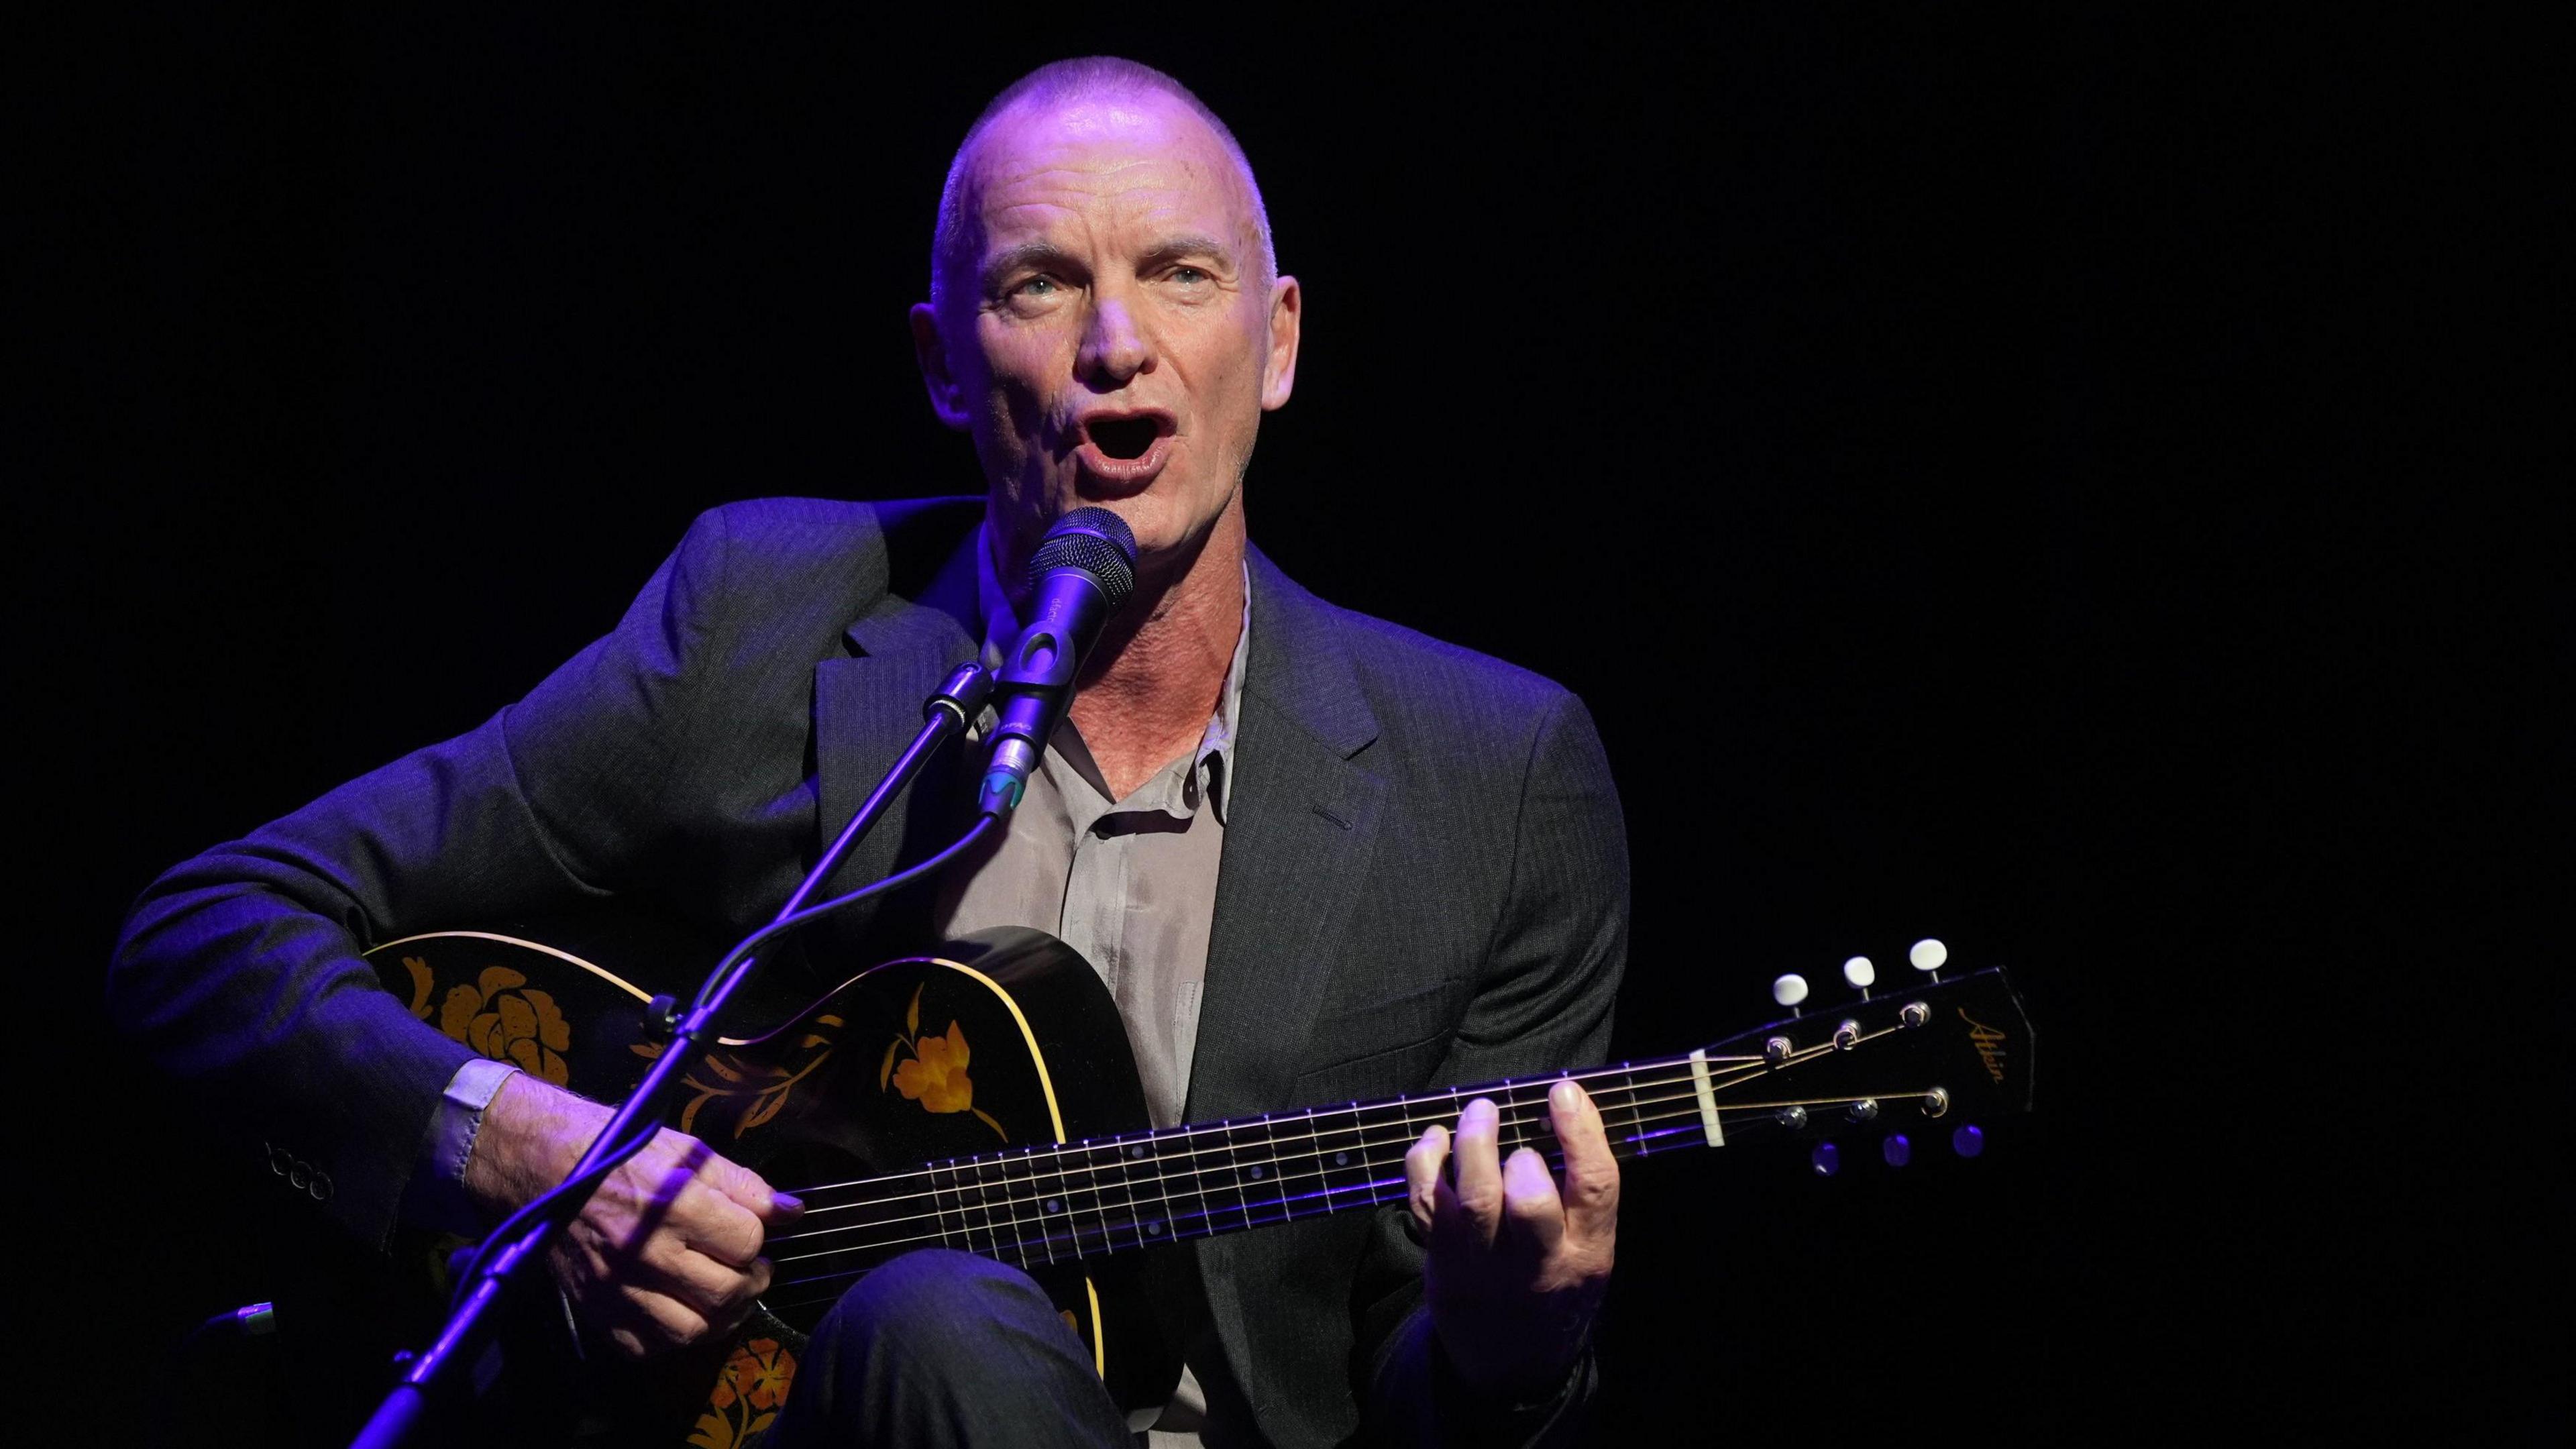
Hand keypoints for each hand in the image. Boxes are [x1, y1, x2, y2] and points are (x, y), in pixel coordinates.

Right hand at [463, 1073, 802, 1358]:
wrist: (547, 1170)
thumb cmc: (625, 1155)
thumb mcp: (689, 1153)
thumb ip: (744, 1186)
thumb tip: (792, 1212)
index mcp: (671, 1204)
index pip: (746, 1240)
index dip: (759, 1236)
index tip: (753, 1231)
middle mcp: (644, 1252)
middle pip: (726, 1291)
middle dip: (752, 1280)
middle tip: (749, 1267)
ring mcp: (617, 1288)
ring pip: (692, 1331)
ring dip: (720, 1315)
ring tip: (723, 1291)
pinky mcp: (597, 1311)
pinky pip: (649, 1346)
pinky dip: (674, 1336)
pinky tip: (682, 1307)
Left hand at [1405, 1081, 1619, 1395]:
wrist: (1510, 1368)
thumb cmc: (1554, 1289)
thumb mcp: (1590, 1254)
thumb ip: (1583, 1198)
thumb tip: (1561, 1113)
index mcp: (1588, 1255)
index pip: (1595, 1188)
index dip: (1581, 1132)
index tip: (1563, 1091)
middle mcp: (1538, 1265)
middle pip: (1530, 1203)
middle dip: (1520, 1155)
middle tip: (1514, 1132)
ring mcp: (1485, 1268)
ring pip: (1474, 1201)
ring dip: (1473, 1144)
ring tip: (1480, 1112)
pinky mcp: (1443, 1265)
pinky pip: (1427, 1206)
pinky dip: (1425, 1162)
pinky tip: (1435, 1139)